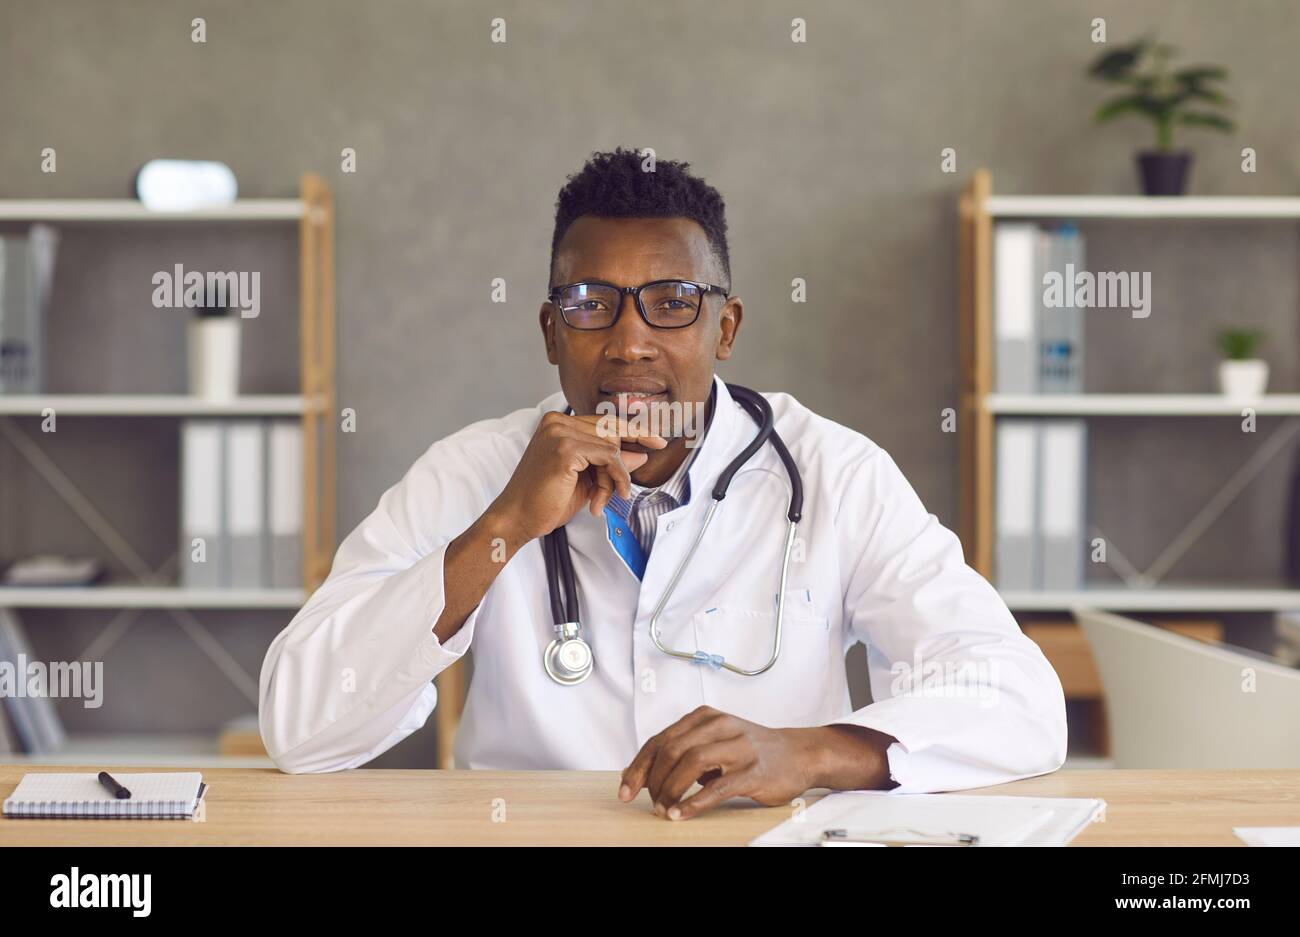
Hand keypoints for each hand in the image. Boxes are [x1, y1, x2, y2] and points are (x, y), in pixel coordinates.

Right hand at [485, 411, 666, 543]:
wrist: (518, 518)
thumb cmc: (546, 501)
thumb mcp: (587, 479)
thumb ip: (610, 463)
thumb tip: (641, 454)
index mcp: (558, 423)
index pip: (604, 421)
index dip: (634, 430)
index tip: (657, 439)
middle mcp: (557, 421)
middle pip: (611, 431)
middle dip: (624, 459)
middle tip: (637, 471)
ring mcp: (560, 432)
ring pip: (612, 446)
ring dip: (613, 477)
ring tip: (600, 499)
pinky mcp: (565, 448)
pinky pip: (609, 457)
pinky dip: (616, 477)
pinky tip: (608, 497)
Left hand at [618, 706, 895, 820]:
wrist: (799, 753)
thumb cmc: (752, 749)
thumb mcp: (715, 740)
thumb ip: (685, 750)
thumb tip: (645, 775)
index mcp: (706, 717)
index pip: (660, 739)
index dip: (638, 766)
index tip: (625, 789)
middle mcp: (720, 726)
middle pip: (671, 749)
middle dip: (652, 780)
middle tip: (649, 802)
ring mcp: (738, 747)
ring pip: (691, 763)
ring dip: (670, 789)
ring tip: (664, 808)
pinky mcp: (753, 770)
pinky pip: (717, 786)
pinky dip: (694, 802)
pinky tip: (682, 813)